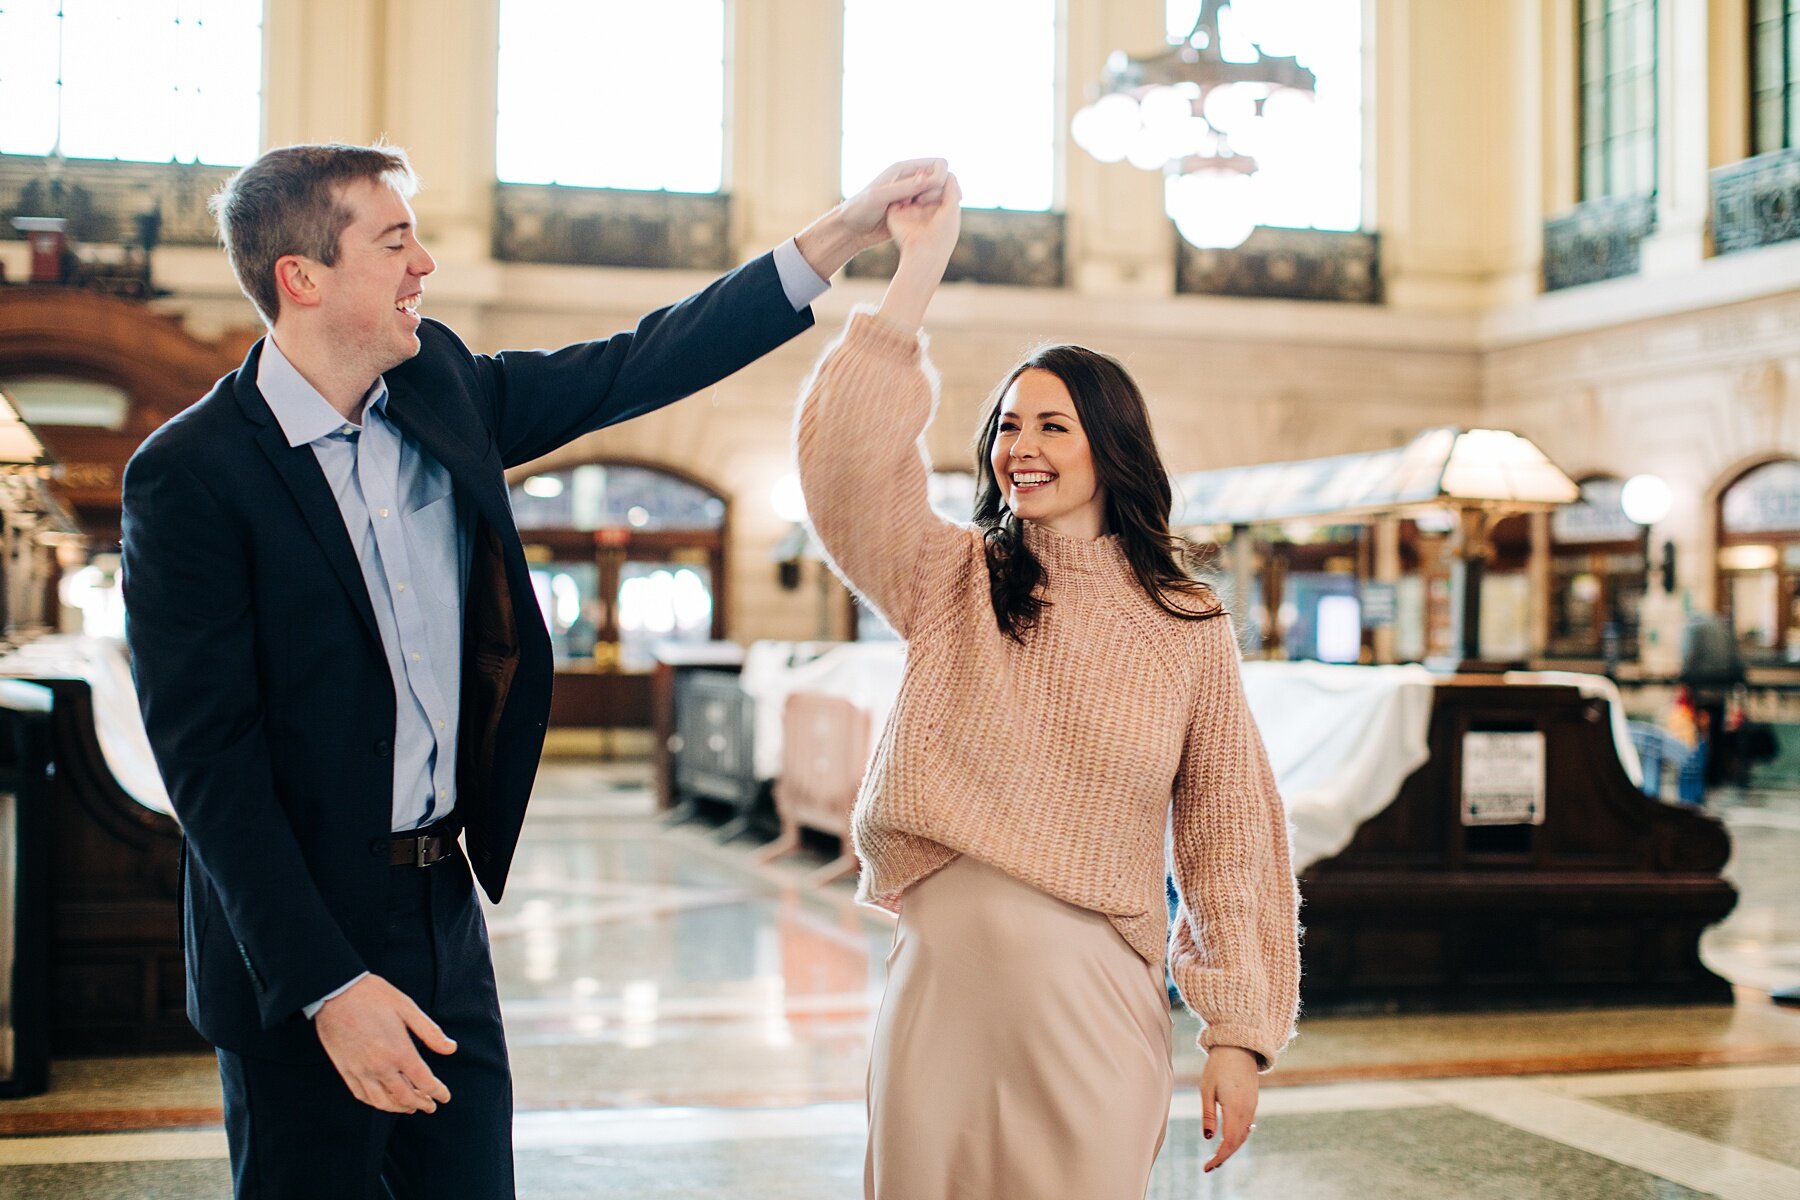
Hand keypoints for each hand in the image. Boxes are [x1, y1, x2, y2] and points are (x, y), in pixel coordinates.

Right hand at [315, 974, 456, 1112]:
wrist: (335, 993)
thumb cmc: (374, 996)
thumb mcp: (407, 1008)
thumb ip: (430, 1032)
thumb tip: (451, 1049)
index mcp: (399, 1051)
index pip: (424, 1081)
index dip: (438, 1092)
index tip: (445, 1097)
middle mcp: (380, 1066)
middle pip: (405, 1096)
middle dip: (422, 1103)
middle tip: (431, 1105)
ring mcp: (360, 1071)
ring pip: (383, 1102)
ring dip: (400, 1108)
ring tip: (410, 1108)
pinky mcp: (345, 1071)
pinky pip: (362, 1095)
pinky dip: (376, 1103)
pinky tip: (384, 1101)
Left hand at [794, 158, 948, 278]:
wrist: (851, 229)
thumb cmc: (860, 210)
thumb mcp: (880, 197)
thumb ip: (904, 188)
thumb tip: (928, 178)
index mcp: (903, 169)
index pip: (939, 164)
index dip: (940, 178)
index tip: (924, 195)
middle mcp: (911, 179)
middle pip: (943, 179)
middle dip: (939, 192)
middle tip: (921, 206)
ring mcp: (913, 194)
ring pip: (940, 194)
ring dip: (937, 204)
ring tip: (921, 215)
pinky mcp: (913, 210)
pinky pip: (933, 208)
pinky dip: (933, 213)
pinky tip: (923, 223)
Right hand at [886, 172, 961, 266]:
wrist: (924, 252)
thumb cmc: (943, 232)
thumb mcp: (952, 206)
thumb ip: (950, 187)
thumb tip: (947, 172)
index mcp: (938, 208)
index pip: (939, 185)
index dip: (941, 182)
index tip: (942, 192)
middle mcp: (923, 208)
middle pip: (924, 183)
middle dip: (928, 184)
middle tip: (928, 198)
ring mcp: (908, 209)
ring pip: (911, 186)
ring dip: (916, 188)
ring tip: (920, 200)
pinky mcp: (895, 212)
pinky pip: (896, 194)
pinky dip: (903, 192)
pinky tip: (909, 198)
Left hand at [1199, 1045, 1259, 1172]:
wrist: (1238, 1046)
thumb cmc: (1218, 1065)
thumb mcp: (1207, 1089)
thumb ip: (1209, 1114)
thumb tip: (1209, 1138)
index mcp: (1235, 1108)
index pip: (1229, 1141)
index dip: (1219, 1157)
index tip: (1207, 1167)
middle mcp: (1247, 1110)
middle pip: (1238, 1142)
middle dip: (1224, 1156)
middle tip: (1209, 1166)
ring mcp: (1252, 1106)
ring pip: (1244, 1135)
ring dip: (1231, 1147)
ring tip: (1216, 1157)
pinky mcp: (1253, 1102)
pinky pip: (1247, 1125)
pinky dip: (1238, 1137)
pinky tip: (1228, 1139)